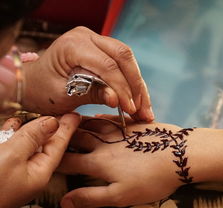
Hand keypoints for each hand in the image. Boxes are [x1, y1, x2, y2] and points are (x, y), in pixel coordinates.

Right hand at [0, 113, 80, 207]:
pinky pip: (8, 149)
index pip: (58, 146)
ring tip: (37, 115)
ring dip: (28, 129)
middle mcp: (28, 174)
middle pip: (43, 145)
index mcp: (40, 173)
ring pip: (24, 146)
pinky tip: (11, 125)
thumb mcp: (12, 156)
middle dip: (49, 128)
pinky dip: (10, 136)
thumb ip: (31, 138)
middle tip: (59, 112)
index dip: (66, 128)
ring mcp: (10, 172)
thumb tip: (50, 123)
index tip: (75, 115)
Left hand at [22, 26, 152, 120]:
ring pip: (128, 60)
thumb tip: (118, 100)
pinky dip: (133, 84)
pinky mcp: (103, 50)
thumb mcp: (64, 96)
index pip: (107, 65)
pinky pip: (124, 64)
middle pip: (123, 57)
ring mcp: (96, 40)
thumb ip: (92, 93)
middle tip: (144, 111)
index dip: (122, 89)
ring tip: (146, 110)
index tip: (130, 109)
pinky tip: (140, 102)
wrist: (32, 84)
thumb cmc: (42, 90)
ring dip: (139, 86)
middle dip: (136, 87)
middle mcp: (86, 36)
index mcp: (73, 45)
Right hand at [58, 118, 192, 207]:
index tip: (43, 160)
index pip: (68, 161)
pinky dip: (99, 118)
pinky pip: (111, 118)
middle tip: (50, 134)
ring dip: (77, 125)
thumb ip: (91, 197)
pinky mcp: (134, 125)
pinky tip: (96, 117)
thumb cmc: (152, 180)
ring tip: (66, 123)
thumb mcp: (121, 195)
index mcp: (98, 163)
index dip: (53, 162)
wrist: (180, 155)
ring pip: (91, 125)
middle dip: (62, 138)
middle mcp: (104, 144)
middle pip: (76, 139)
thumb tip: (63, 201)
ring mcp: (120, 131)